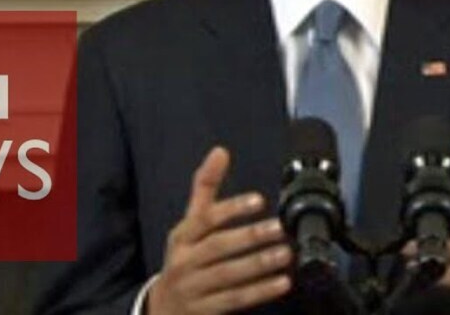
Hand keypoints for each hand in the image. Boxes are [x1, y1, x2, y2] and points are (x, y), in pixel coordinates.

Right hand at [146, 147, 291, 314]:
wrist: (163, 307)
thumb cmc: (185, 257)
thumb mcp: (190, 224)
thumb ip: (205, 188)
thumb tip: (220, 151)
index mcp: (181, 237)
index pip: (205, 219)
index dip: (231, 208)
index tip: (259, 200)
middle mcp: (184, 261)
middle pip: (218, 247)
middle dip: (250, 237)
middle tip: (280, 228)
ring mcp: (193, 288)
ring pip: (228, 275)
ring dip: (259, 264)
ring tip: (286, 254)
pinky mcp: (205, 311)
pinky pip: (234, 300)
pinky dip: (259, 292)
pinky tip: (282, 282)